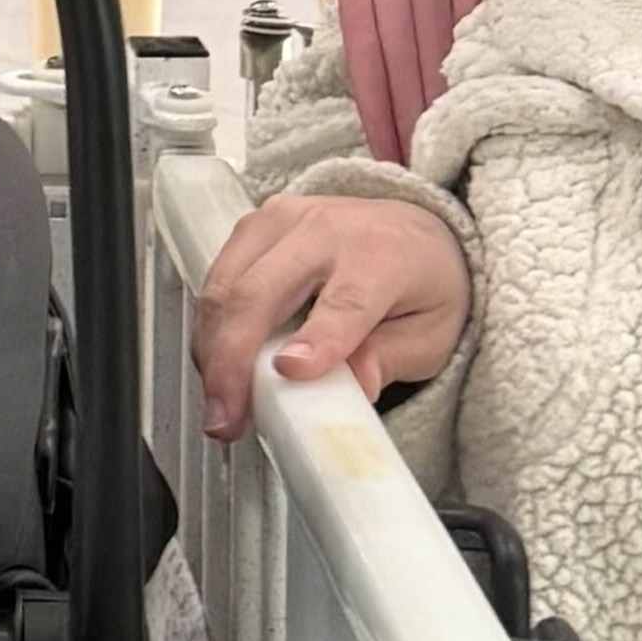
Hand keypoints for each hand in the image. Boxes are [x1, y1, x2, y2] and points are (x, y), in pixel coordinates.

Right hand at [189, 194, 470, 444]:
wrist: (414, 231)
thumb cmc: (421, 285)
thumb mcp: (431, 333)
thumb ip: (392, 358)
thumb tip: (355, 386)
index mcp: (382, 256)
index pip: (345, 302)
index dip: (316, 340)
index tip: (289, 372)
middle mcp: (327, 229)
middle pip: (261, 292)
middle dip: (231, 360)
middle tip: (225, 419)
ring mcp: (282, 221)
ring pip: (225, 286)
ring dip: (211, 350)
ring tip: (219, 405)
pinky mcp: (254, 226)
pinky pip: (216, 279)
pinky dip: (210, 329)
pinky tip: (219, 367)